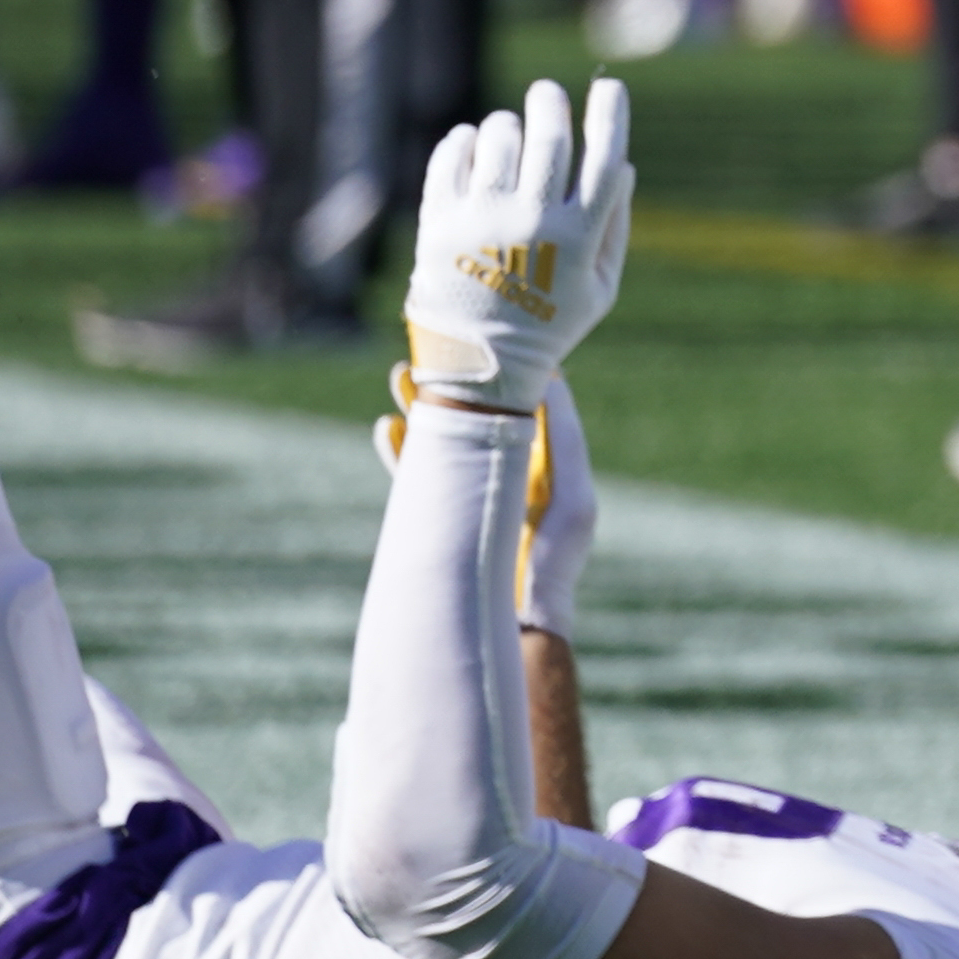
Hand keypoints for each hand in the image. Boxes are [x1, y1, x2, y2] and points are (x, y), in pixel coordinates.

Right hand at [373, 373, 601, 634]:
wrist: (517, 617)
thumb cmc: (554, 558)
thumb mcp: (571, 494)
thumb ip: (562, 439)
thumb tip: (554, 381)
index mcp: (545, 465)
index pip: (524, 408)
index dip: (505, 377)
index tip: (485, 341)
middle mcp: (508, 473)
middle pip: (477, 417)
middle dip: (454, 386)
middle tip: (432, 352)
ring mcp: (474, 492)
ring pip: (445, 438)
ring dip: (423, 409)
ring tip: (402, 376)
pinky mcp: (444, 513)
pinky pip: (420, 475)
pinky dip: (403, 452)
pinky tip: (387, 428)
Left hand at [400, 79, 635, 408]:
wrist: (479, 367)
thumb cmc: (549, 324)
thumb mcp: (601, 287)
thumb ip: (616, 226)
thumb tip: (623, 163)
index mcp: (578, 237)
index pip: (605, 158)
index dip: (611, 115)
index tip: (609, 88)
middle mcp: (531, 223)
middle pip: (549, 135)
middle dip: (550, 103)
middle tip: (547, 95)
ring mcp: (481, 221)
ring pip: (498, 138)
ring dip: (507, 125)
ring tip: (508, 133)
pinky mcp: (438, 223)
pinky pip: (450, 156)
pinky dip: (462, 140)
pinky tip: (471, 143)